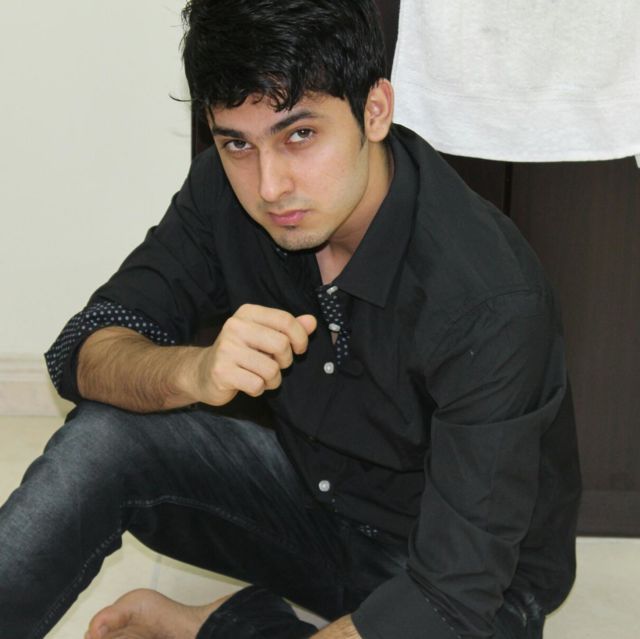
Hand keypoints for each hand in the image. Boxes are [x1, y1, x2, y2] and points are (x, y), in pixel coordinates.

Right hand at [187, 304, 316, 405]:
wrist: (202, 372)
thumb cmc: (240, 353)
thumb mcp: (263, 335)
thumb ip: (288, 328)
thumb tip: (312, 322)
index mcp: (247, 313)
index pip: (285, 320)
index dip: (300, 337)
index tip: (299, 349)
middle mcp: (235, 326)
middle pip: (281, 345)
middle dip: (285, 361)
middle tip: (275, 365)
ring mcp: (226, 349)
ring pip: (271, 369)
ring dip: (272, 379)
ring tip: (260, 376)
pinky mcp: (222, 371)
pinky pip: (257, 385)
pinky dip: (258, 389)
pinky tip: (248, 384)